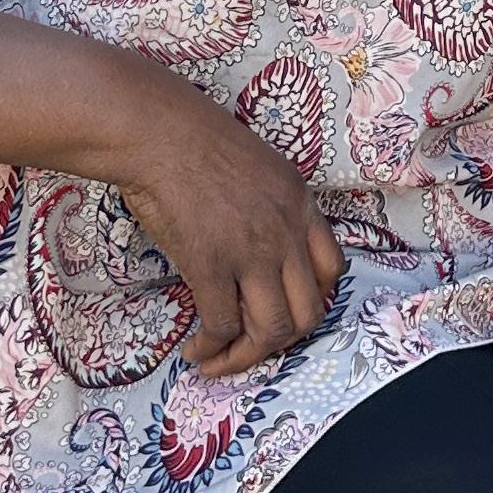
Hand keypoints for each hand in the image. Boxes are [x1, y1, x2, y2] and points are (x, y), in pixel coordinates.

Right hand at [107, 68, 345, 378]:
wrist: (158, 132)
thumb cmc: (197, 143)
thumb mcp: (260, 169)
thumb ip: (273, 210)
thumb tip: (261, 257)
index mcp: (300, 203)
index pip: (333, 269)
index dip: (312, 300)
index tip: (284, 310)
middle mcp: (286, 231)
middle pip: (309, 312)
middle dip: (282, 341)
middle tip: (253, 345)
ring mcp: (251, 251)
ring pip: (271, 330)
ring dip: (246, 357)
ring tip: (220, 360)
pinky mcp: (211, 266)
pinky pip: (222, 327)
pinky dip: (210, 350)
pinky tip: (195, 350)